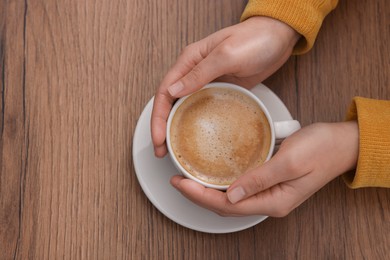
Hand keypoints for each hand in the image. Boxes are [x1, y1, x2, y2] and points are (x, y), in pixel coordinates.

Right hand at [151, 16, 299, 156]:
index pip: (166, 91)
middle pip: (170, 102)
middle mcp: (195, 72)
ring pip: (184, 107)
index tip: (158, 137)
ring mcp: (208, 82)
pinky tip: (195, 136)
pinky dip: (195, 123)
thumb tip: (174, 90)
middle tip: (161, 150)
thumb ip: (200, 72)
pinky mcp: (221, 90)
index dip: (158, 116)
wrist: (278, 38)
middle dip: (162, 126)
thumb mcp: (227, 54)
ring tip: (173, 148)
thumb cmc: (256, 39)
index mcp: (190, 60)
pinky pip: (203, 109)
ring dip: (176, 127)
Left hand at [170, 122, 358, 216]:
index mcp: (274, 201)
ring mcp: (270, 193)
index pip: (228, 205)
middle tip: (177, 179)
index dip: (201, 195)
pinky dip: (222, 182)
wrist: (342, 143)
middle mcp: (270, 201)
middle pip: (226, 205)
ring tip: (188, 178)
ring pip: (231, 198)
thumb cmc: (321, 149)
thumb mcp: (290, 161)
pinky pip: (240, 187)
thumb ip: (259, 178)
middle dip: (198, 194)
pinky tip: (212, 173)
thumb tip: (231, 194)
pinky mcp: (270, 182)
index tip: (180, 183)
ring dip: (208, 189)